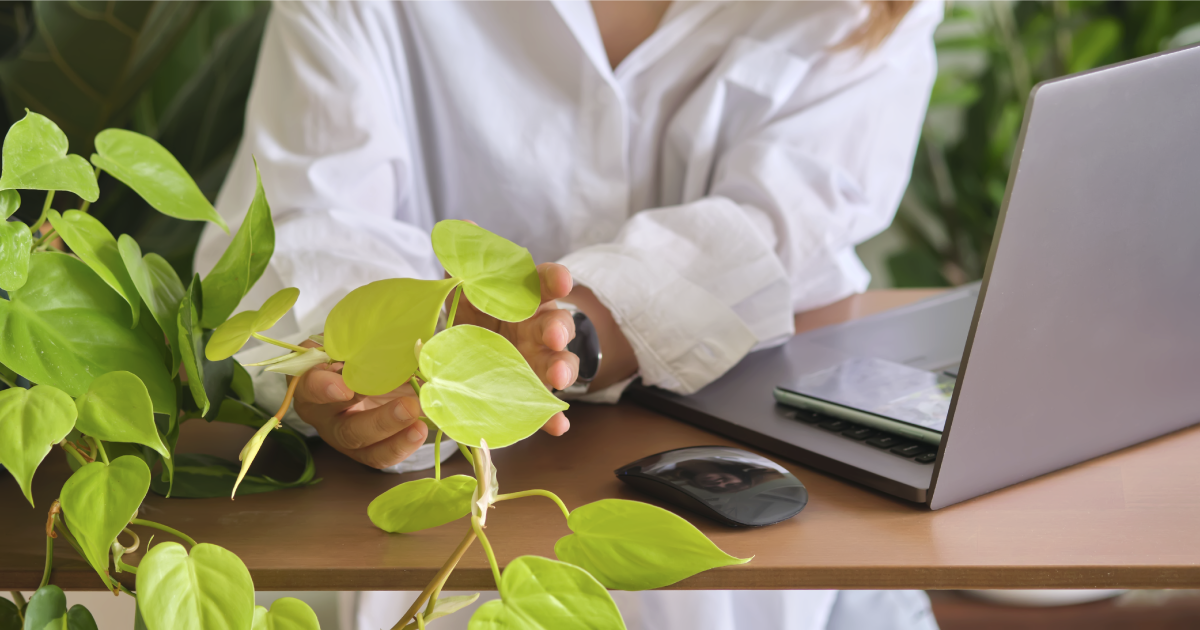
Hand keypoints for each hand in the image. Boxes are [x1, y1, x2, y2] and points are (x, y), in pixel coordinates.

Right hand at [292, 353, 427, 469]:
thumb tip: (415, 347)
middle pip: (344, 428)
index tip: (345, 388)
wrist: (367, 367)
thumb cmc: (355, 351)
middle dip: (379, 420)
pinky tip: (421, 430)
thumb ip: (374, 344)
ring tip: (420, 425)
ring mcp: (342, 434)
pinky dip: (402, 445)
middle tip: (407, 407)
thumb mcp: (359, 342)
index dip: (323, 388)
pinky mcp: (363, 448)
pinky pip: (379, 456)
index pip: (309, 386)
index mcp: (312, 382)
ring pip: (363, 446)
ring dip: (394, 437)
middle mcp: (323, 414)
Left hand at [451, 262, 576, 435]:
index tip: (561, 280)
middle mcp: (538, 329)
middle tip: (555, 335)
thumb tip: (462, 233)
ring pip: (561, 364)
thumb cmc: (474, 317)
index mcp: (524, 300)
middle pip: (557, 324)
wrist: (466, 356)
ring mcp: (539, 363)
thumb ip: (463, 268)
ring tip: (558, 379)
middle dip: (559, 329)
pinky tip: (558, 426)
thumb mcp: (465, 294)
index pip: (543, 283)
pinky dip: (553, 417)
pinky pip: (546, 408)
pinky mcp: (532, 394)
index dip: (554, 279)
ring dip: (563, 369)